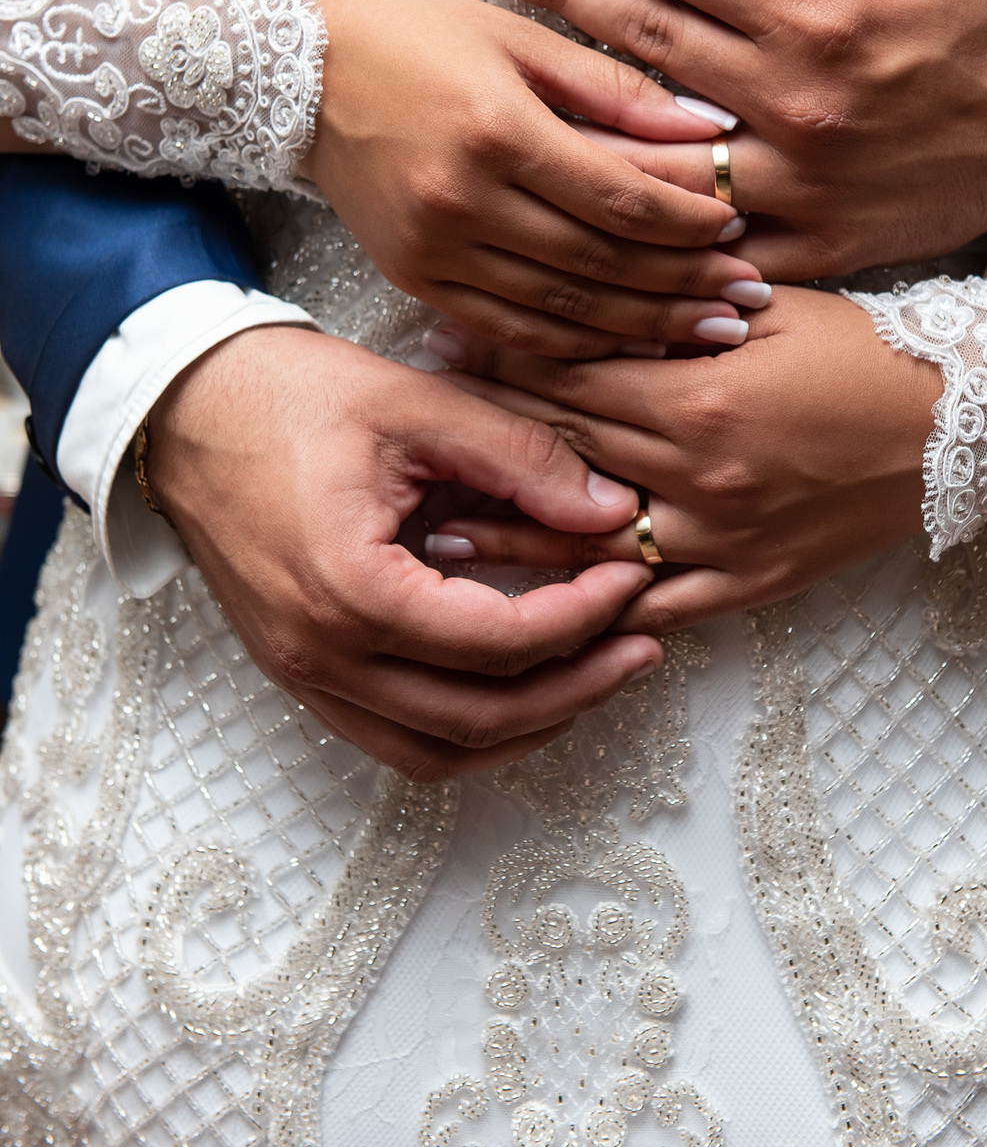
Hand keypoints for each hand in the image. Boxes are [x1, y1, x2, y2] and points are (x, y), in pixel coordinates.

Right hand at [148, 324, 662, 780]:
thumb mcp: (419, 406)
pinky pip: (394, 737)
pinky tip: (518, 689)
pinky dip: (466, 731)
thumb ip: (521, 459)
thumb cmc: (290, 396)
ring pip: (437, 751)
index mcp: (351, 588)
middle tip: (640, 645)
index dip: (582, 616)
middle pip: (478, 718)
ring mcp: (304, 673)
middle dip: (576, 686)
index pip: (499, 642)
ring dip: (526, 726)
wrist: (186, 406)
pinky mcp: (301, 671)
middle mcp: (322, 654)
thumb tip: (609, 510)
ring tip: (594, 676)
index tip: (630, 575)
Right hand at [299, 0, 765, 355]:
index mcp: (498, 128)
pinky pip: (509, 329)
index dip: (688, 223)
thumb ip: (614, 88)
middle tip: (745, 299)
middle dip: (682, 285)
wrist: (300, 69)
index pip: (621, 198)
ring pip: (560, 309)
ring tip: (708, 331)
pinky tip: (625, 345)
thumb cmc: (418, 34)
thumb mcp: (518, 37)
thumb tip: (707, 129)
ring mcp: (434, 249)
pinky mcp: (413, 278)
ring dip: (642, 326)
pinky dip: (573, 342)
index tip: (740, 228)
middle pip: (599, 262)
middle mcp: (463, 199)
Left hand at [424, 289, 940, 634]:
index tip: (443, 349)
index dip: (500, 361)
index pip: (570, 379)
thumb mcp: (774, 305)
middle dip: (489, 441)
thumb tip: (590, 288)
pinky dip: (601, 604)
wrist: (961, 426)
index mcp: (698, 398)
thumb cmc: (868, 349)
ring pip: (592, 543)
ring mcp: (723, 540)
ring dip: (514, 537)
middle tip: (417, 438)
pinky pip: (661, 602)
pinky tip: (546, 606)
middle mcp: (699, 478)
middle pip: (566, 456)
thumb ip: (677, 306)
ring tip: (439, 532)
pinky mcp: (751, 583)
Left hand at [474, 0, 986, 278]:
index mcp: (821, 19)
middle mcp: (797, 107)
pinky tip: (572, 181)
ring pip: (653, 147)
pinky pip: (701, 238)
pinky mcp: (807, 249)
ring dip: (569, 99)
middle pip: (646, 42)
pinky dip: (638, 215)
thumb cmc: (980, 20)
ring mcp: (796, 188)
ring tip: (500, 61)